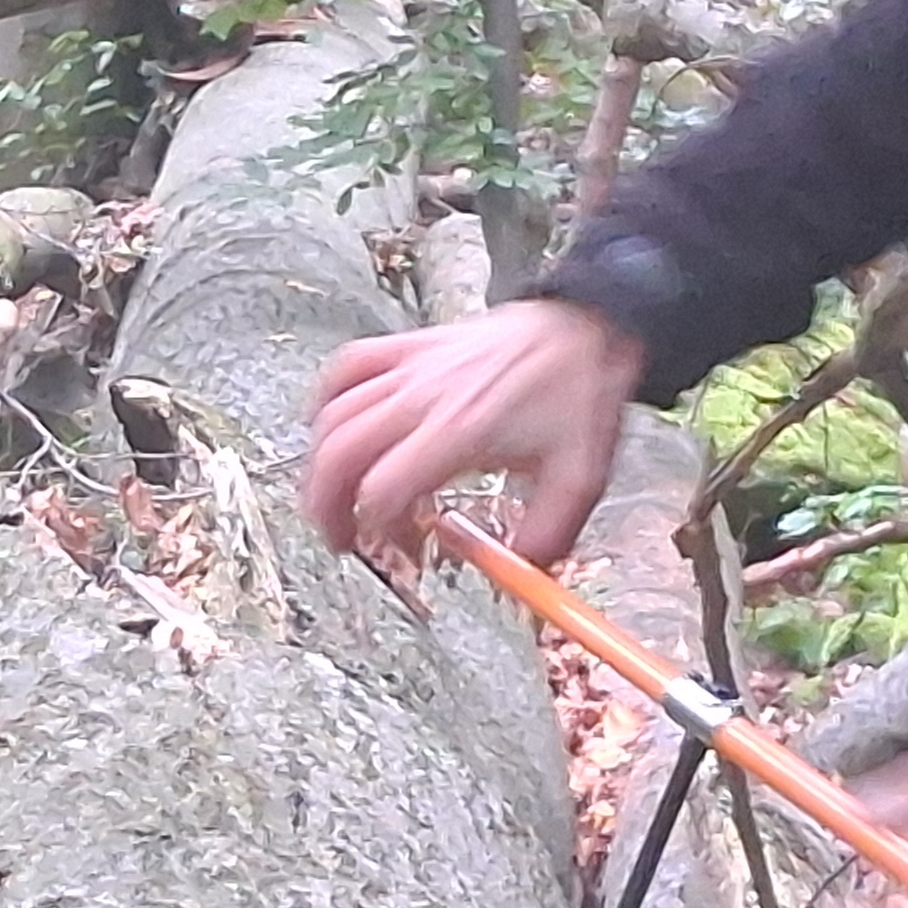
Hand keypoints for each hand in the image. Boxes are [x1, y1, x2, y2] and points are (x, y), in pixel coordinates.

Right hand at [303, 300, 647, 568]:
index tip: (402, 550)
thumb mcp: (579, 478)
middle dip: (327, 508)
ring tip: (333, 497)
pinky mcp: (409, 347)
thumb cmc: (579, 395)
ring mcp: (410, 368)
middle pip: (340, 455)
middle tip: (341, 537)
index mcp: (460, 431)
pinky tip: (332, 427)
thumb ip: (546, 537)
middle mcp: (423, 397)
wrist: (586, 330)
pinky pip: (346, 368)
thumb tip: (517, 576)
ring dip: (321, 464)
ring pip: (333, 416)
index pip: (383, 490)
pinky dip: (326, 402)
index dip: (380, 532)